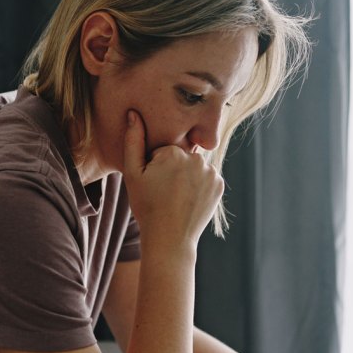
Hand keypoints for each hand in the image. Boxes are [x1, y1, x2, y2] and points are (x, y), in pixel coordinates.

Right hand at [122, 110, 223, 247]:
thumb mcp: (133, 175)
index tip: (152, 184)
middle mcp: (196, 158)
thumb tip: (134, 114)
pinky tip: (189, 200)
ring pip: (194, 167)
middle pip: (181, 156)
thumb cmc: (147, 207)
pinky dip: (199, 186)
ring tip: (176, 197)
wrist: (170, 239)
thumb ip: (133, 142)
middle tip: (164, 192)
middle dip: (172, 169)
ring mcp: (210, 172)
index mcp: (173, 152)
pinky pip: (206, 178)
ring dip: (187, 177)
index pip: (164, 150)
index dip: (155, 167)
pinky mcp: (219, 185)